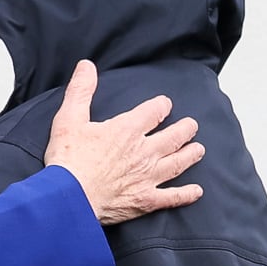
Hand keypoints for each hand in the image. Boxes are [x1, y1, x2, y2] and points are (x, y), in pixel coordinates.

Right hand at [43, 59, 203, 223]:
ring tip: (199, 149)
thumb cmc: (67, 160)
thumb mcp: (68, 118)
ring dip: (190, 155)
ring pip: (177, 163)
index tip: (165, 104)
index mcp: (127, 130)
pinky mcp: (145, 200)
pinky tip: (196, 191)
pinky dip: (186, 194)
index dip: (162, 106)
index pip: (154, 111)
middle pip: (174, 136)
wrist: (69, 198)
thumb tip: (86, 65)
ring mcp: (147, 176)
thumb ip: (81, 90)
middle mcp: (144, 151)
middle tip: (192, 125)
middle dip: (185, 129)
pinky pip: (172, 197)